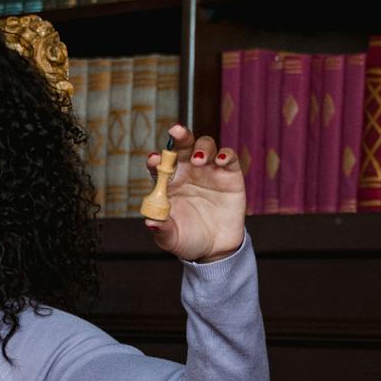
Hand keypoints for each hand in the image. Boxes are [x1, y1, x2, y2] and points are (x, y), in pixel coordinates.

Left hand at [142, 127, 247, 263]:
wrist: (215, 249)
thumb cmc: (188, 239)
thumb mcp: (171, 238)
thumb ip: (162, 229)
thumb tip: (150, 222)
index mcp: (169, 182)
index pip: (159, 165)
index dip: (156, 160)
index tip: (153, 160)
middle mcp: (188, 171)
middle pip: (183, 146)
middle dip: (180, 136)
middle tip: (176, 131)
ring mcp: (209, 170)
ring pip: (205, 146)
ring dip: (201, 147)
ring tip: (198, 160)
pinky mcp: (230, 174)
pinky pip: (228, 157)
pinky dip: (225, 154)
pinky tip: (220, 160)